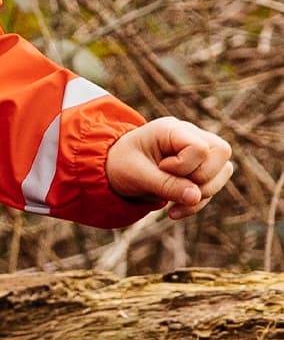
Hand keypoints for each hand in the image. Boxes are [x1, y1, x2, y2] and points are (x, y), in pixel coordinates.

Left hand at [106, 117, 232, 219]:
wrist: (114, 171)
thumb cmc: (122, 165)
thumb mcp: (137, 175)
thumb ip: (166, 185)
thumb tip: (196, 197)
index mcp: (171, 128)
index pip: (200, 147)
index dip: (185, 166)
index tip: (161, 168)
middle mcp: (190, 134)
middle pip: (222, 152)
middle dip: (200, 179)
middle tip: (169, 184)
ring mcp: (199, 150)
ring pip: (224, 170)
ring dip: (201, 194)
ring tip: (171, 202)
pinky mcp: (201, 168)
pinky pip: (214, 186)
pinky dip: (196, 203)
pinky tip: (173, 211)